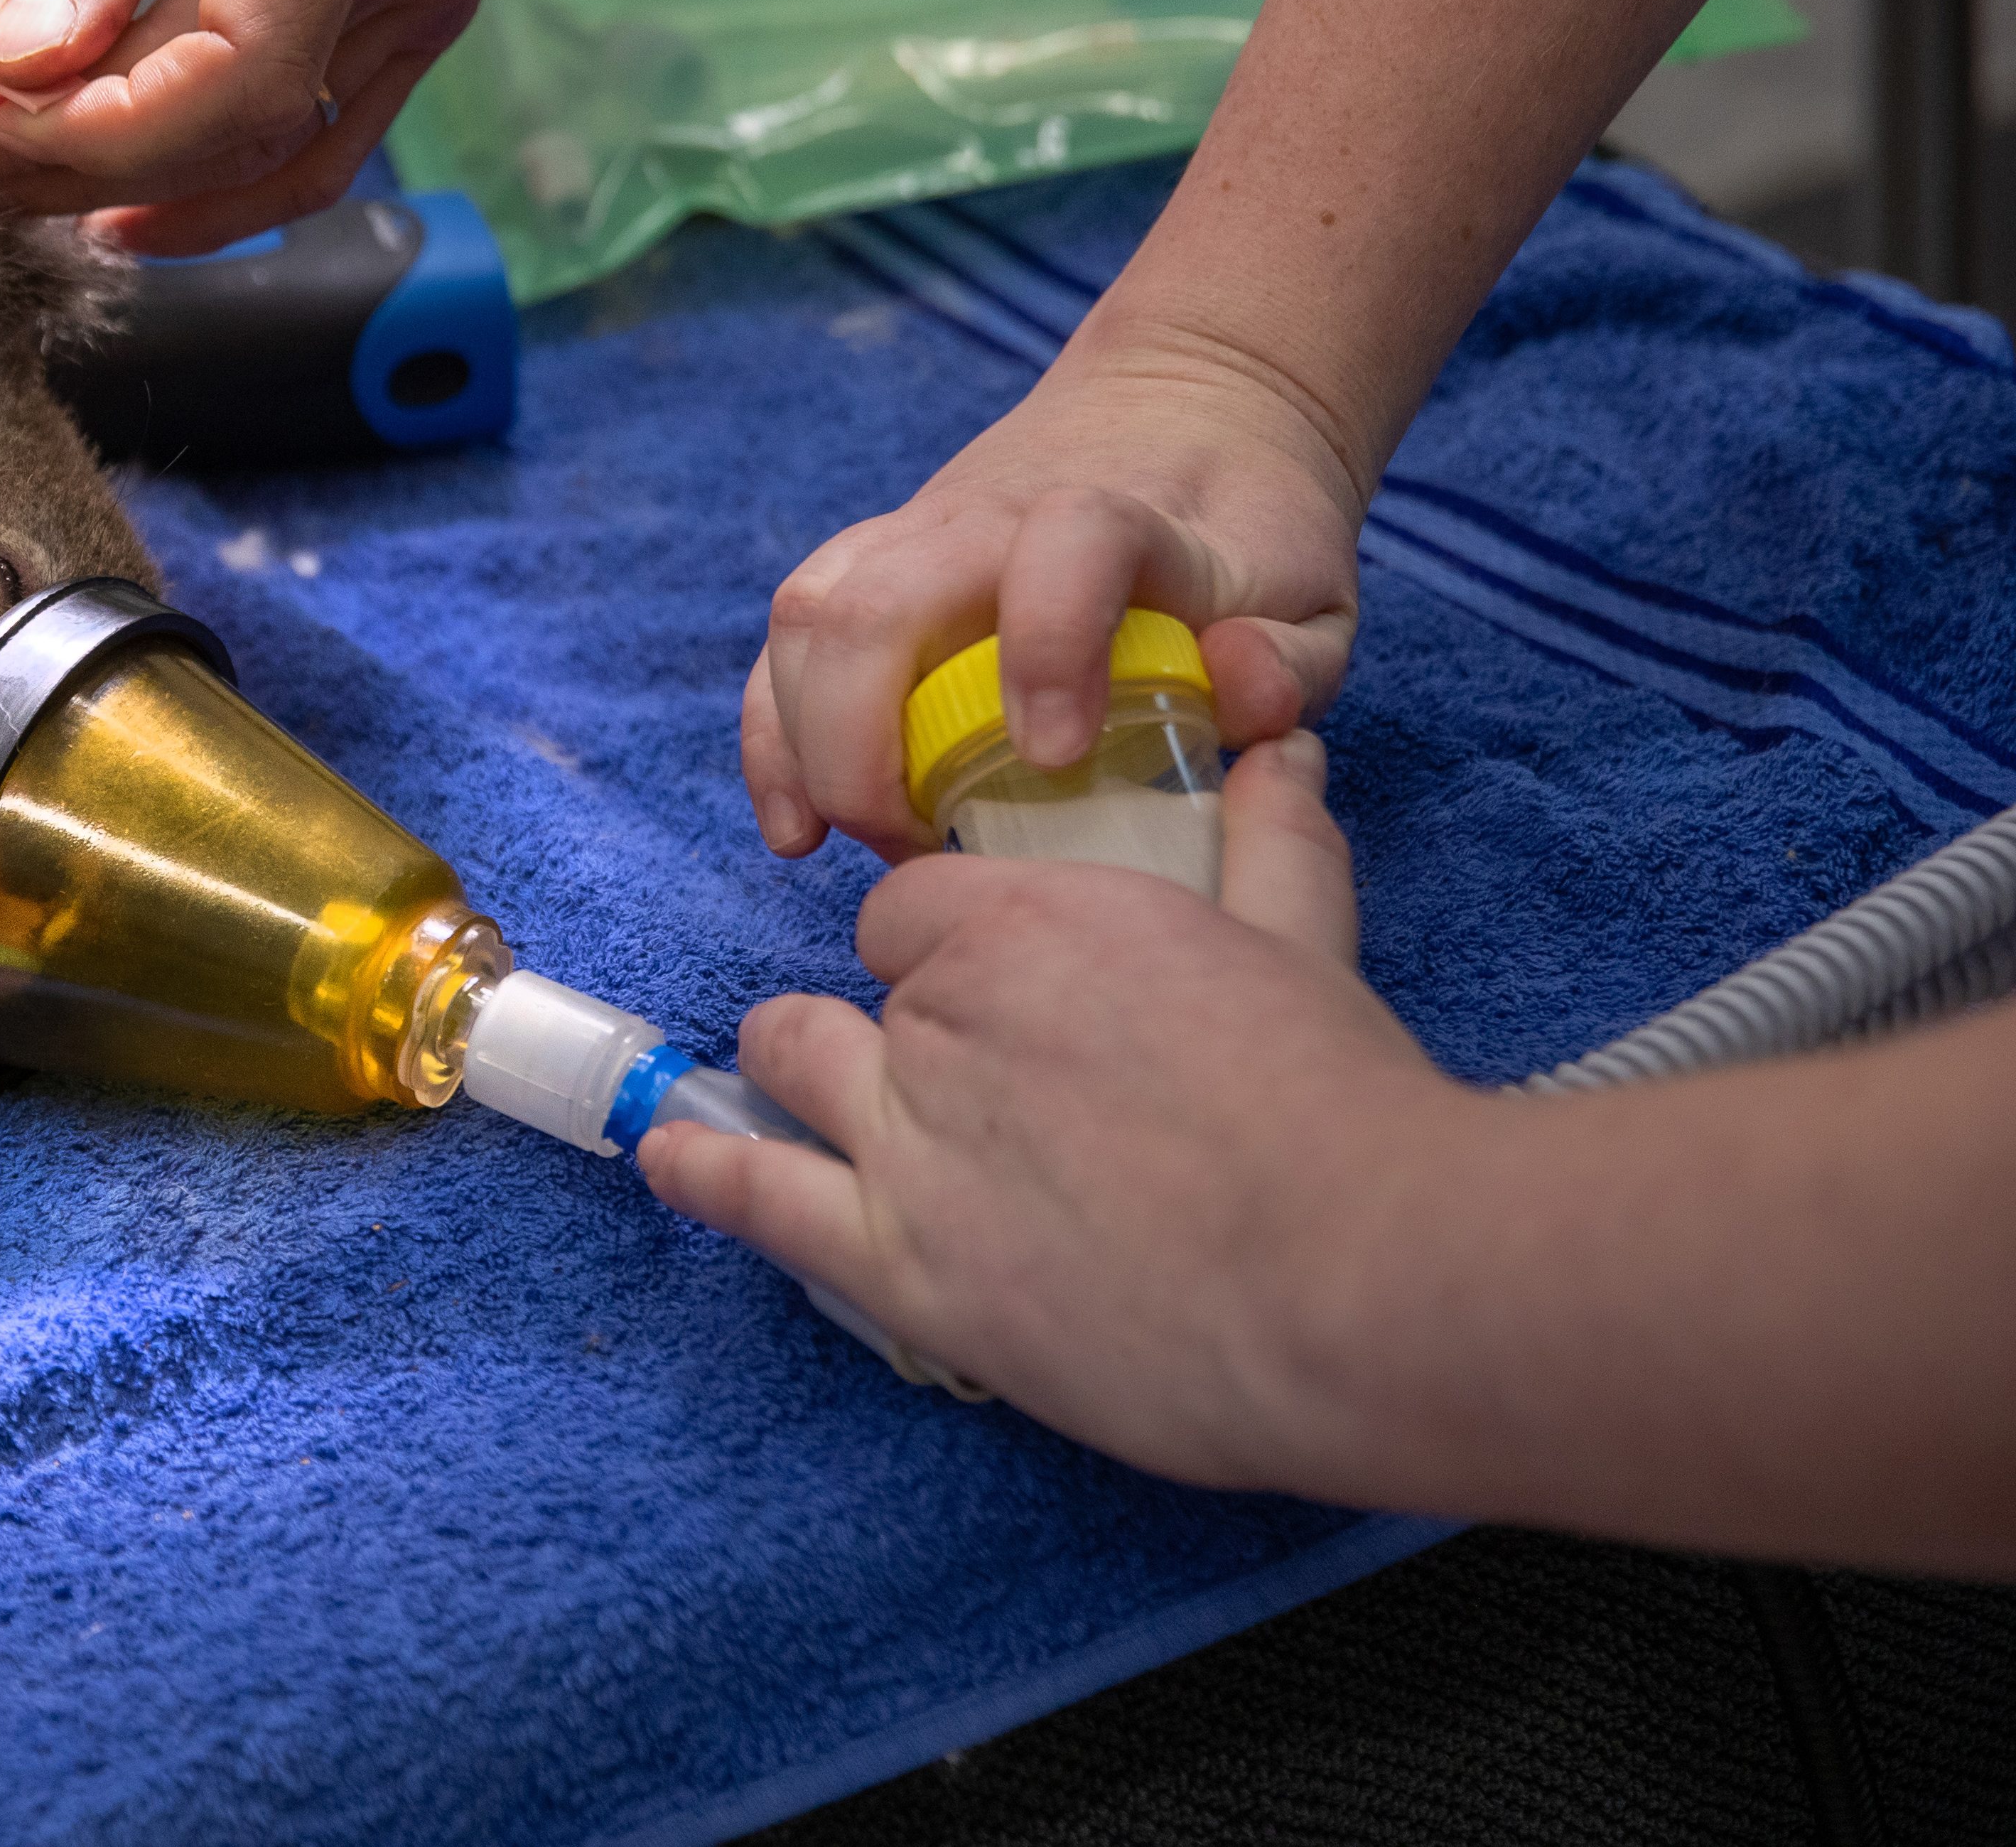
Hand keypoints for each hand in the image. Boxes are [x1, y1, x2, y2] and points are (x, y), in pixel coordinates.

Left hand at [0, 0, 491, 255]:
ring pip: (295, 148)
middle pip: (253, 127)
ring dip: (151, 180)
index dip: (101, 135)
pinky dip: (223, 160)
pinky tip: (127, 185)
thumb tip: (25, 69)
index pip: (237, 79)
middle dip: (88, 161)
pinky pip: (328, 115)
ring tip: (18, 178)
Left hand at [644, 735, 1481, 1491]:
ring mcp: (908, 1142)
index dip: (950, 949)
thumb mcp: (1305, 946)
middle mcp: (943, 1018)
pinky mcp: (902, 1265)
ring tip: (820, 1098)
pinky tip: (672, 1156)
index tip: (997, 992)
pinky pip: (758, 1195)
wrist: (1360, 1279)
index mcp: (1028, 924)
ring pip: (796, 1064)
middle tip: (975, 1080)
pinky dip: (705, 1170)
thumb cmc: (1342, 1111)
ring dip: (807, 1074)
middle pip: (864, 993)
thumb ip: (1273, 844)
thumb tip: (1277, 752)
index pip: (919, 910)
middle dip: (899, 1023)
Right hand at [742, 321, 1379, 861]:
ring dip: (803, 743)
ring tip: (854, 838)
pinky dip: (772, 735)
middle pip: (874, 604)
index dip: (1048, 645)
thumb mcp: (1314, 597)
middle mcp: (989, 516)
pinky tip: (798, 824)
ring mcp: (914, 534)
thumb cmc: (1246, 532)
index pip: (1064, 548)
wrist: (1189, 412)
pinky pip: (786, 641)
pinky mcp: (871, 563)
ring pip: (809, 618)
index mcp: (1113, 516)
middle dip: (863, 747)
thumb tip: (1231, 689)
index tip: (1051, 756)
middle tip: (921, 844)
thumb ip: (1287, 659)